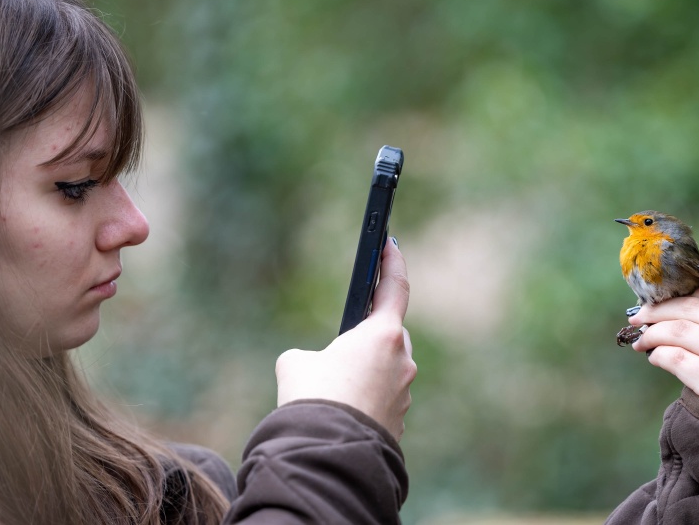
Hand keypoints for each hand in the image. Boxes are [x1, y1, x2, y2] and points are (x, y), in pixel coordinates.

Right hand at [275, 239, 415, 439]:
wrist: (326, 453)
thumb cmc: (312, 398)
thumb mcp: (295, 363)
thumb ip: (310, 356)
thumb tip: (314, 369)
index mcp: (383, 335)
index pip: (395, 288)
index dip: (392, 264)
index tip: (391, 246)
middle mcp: (402, 361)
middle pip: (390, 336)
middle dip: (369, 338)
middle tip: (342, 346)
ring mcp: (404, 394)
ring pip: (386, 373)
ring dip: (365, 375)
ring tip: (332, 390)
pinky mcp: (398, 423)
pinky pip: (381, 403)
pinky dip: (364, 403)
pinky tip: (341, 413)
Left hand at [628, 286, 698, 406]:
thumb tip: (672, 303)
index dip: (677, 294)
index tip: (656, 300)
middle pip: (691, 308)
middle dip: (657, 311)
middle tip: (638, 317)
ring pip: (678, 330)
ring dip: (652, 333)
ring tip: (642, 340)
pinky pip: (675, 358)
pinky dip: (658, 354)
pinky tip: (655, 357)